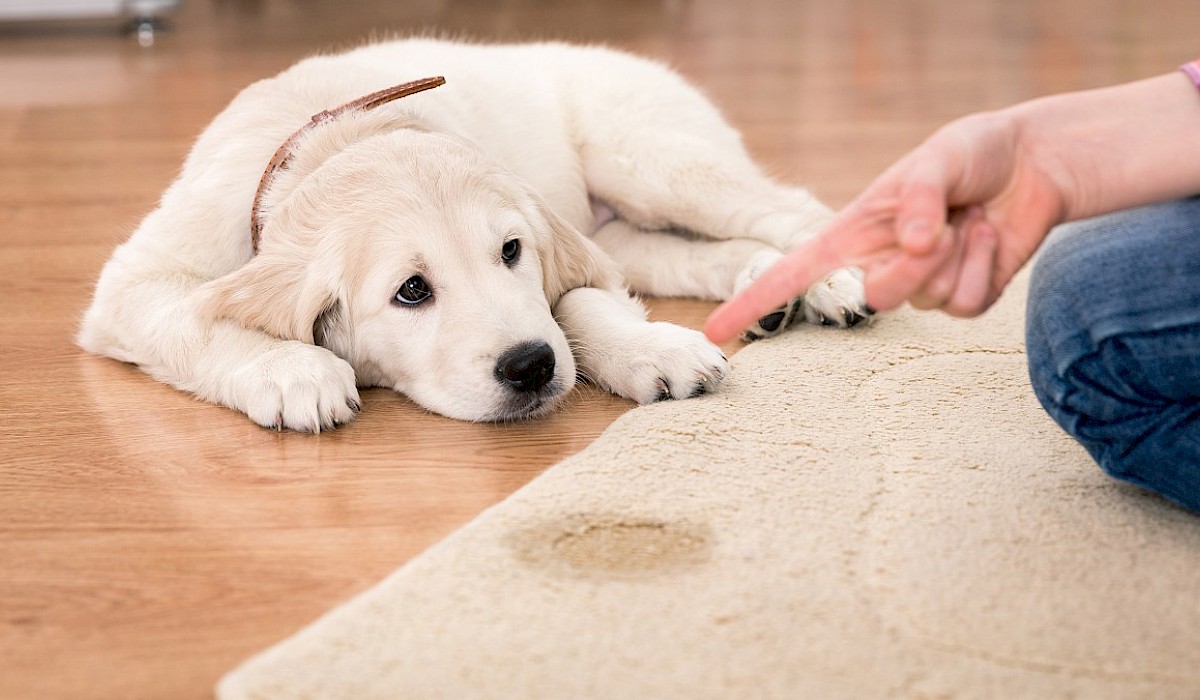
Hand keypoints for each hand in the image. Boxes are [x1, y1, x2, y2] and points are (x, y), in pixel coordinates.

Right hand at [705, 110, 1067, 343]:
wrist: (1033, 164)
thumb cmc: (973, 153)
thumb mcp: (941, 156)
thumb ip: (919, 197)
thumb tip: (910, 244)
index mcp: (853, 232)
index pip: (792, 273)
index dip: (752, 301)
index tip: (717, 332)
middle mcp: (880, 263)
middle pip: (875, 299)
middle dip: (913, 268)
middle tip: (943, 226)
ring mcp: (920, 286)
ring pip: (925, 301)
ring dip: (957, 256)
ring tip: (970, 219)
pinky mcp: (962, 298)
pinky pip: (965, 305)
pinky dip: (985, 267)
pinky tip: (989, 237)